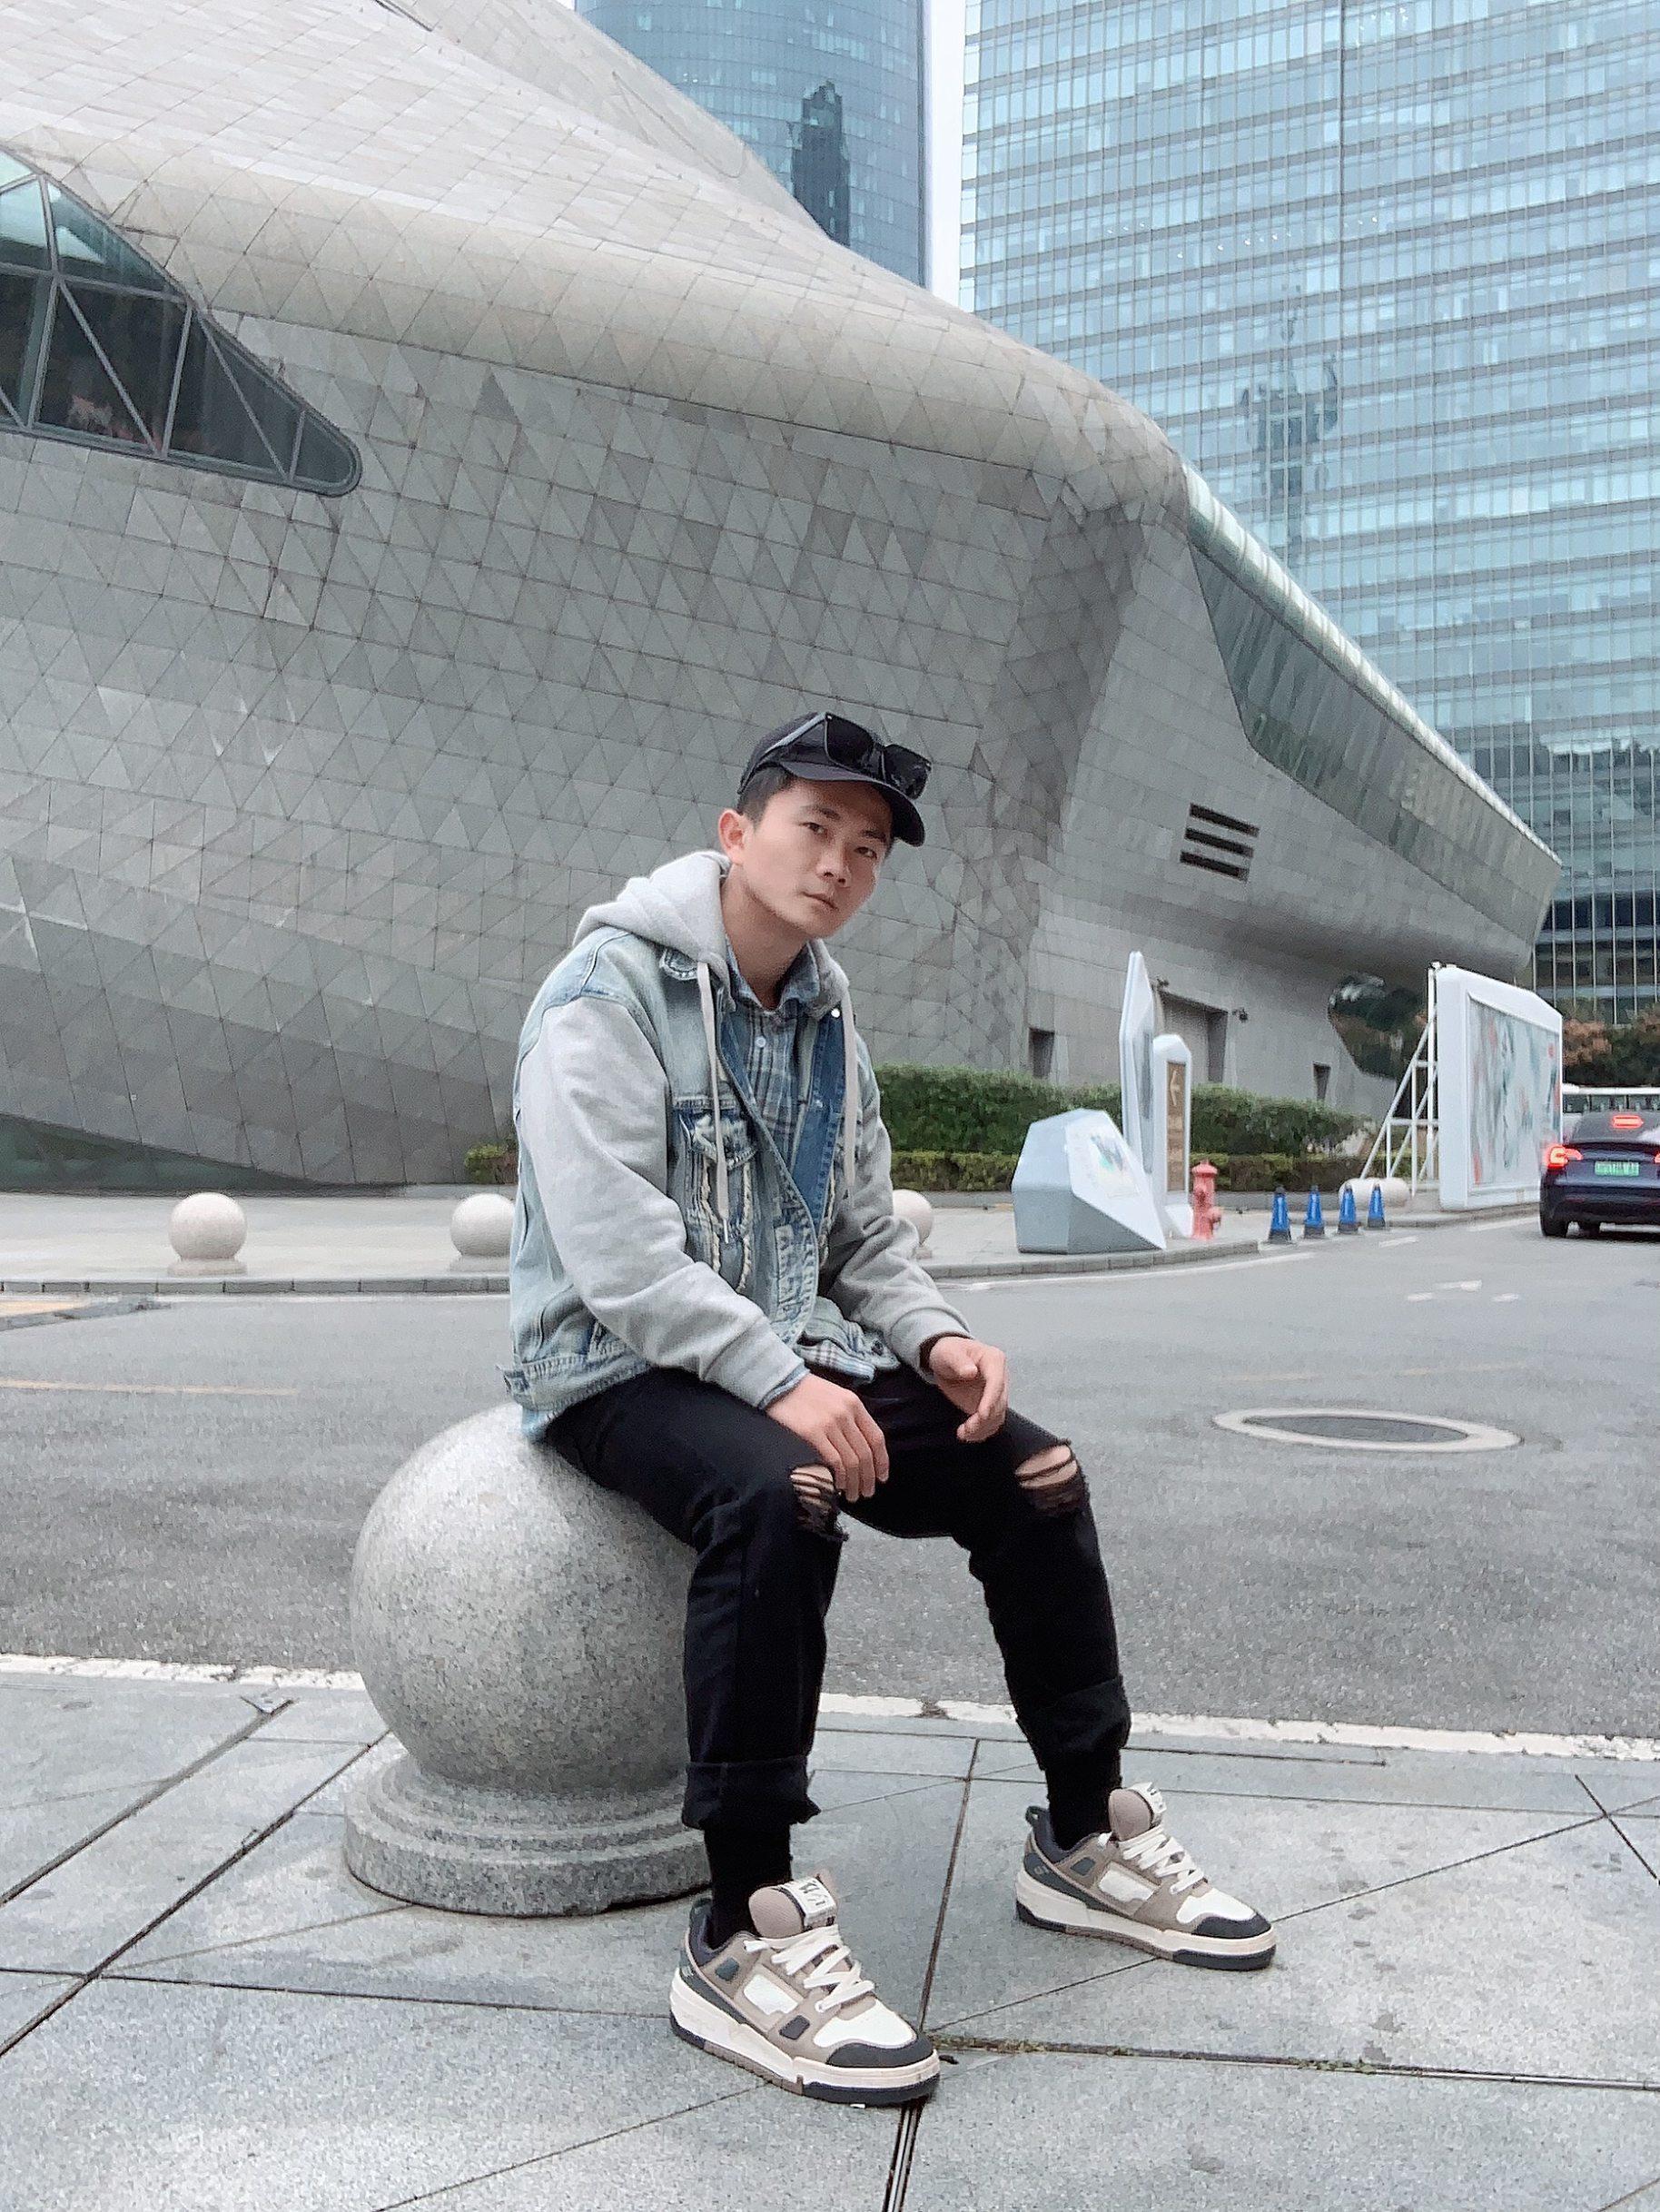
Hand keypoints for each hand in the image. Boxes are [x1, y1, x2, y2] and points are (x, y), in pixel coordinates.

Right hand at [766, 1372, 889, 1500]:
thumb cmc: (807, 1392)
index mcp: (854, 1405)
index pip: (876, 1438)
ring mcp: (829, 1424)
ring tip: (853, 1495)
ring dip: (855, 1483)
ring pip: (851, 1461)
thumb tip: (861, 1448)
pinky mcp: (812, 1433)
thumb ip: (850, 1418)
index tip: (882, 1478)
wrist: (779, 1382)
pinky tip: (838, 1486)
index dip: (882, 1461)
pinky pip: (834, 1461)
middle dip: (869, 1478)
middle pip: (865, 1454)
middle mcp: (845, 1414)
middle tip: (866, 1493)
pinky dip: (840, 1477)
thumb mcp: (836, 1397)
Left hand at [926, 1335, 1008, 1442]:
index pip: (997, 1382)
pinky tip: (968, 1435)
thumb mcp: (949, 1352)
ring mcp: (996, 1392)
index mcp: (994, 1360)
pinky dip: (981, 1431)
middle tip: (967, 1428)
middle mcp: (1000, 1377)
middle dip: (985, 1419)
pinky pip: (991, 1422)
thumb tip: (971, 1371)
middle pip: (1000, 1402)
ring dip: (983, 1428)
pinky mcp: (989, 1405)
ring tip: (964, 1433)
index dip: (991, 1400)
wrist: (946, 1358)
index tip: (982, 1414)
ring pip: (997, 1415)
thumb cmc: (949, 1351)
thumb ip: (959, 1361)